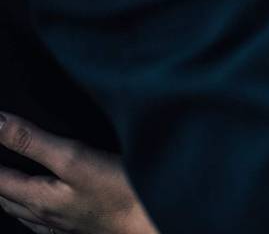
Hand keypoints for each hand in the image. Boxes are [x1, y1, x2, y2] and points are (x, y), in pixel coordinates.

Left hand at [0, 113, 157, 233]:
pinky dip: (32, 208)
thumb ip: (33, 140)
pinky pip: (43, 221)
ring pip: (22, 211)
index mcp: (37, 198)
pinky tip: (43, 204)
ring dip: (11, 193)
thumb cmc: (121, 194)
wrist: (155, 222)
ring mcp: (62, 226)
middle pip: (5, 196)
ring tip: (8, 176)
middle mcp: (44, 216)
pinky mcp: (80, 228)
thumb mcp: (74, 158)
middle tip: (0, 154)